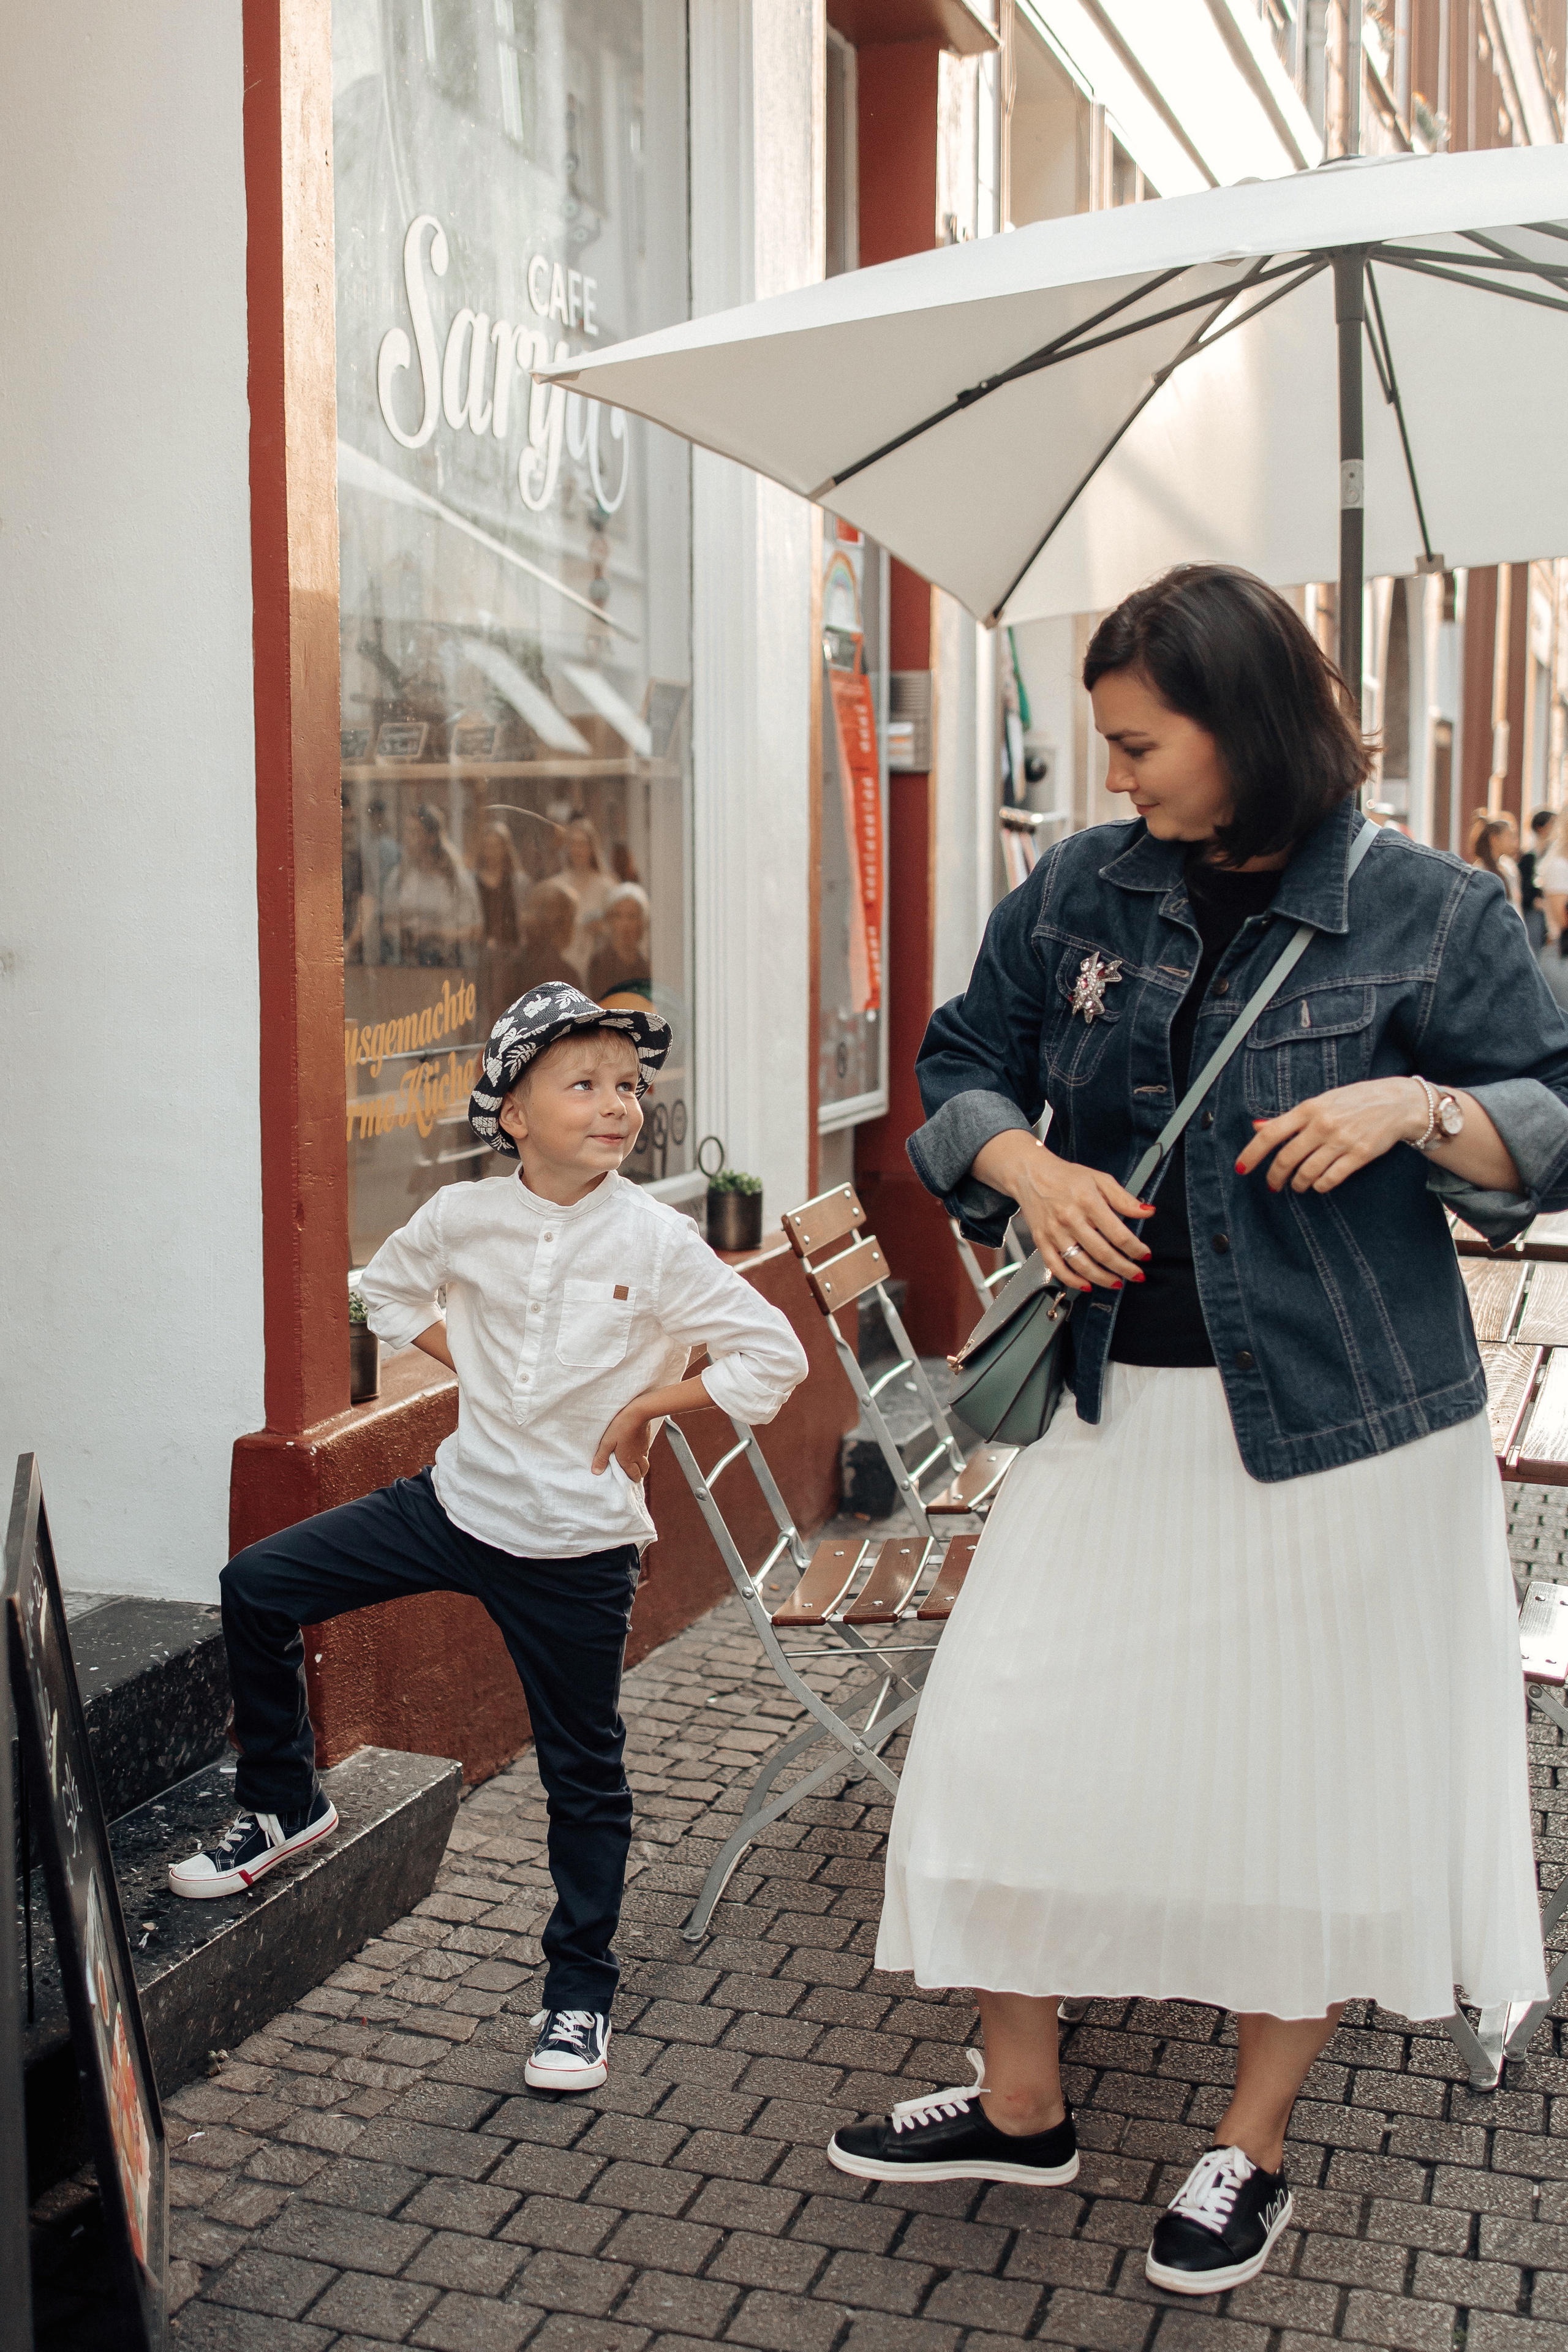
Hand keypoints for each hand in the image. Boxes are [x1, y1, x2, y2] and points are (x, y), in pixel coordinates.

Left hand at [592, 1399, 656, 1480]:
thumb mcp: (606, 1442)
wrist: (638, 1411)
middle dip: (638, 1475)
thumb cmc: (620, 1426)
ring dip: (641, 1465)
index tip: (628, 1483)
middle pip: (643, 1471)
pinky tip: (636, 1449)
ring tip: (634, 1464)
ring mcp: (644, 1447)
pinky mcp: (647, 1438)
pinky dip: (642, 1454)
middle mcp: (638, 1456)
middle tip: (632, 1475)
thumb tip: (596, 1472)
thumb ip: (601, 1458)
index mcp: (628, 1460)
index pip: (634, 1475)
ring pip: (645, 1461)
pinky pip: (646, 1451)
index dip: (632, 1480)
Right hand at [971, 1132, 1152, 1293]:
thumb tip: (1147, 1212)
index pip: (1118, 1234)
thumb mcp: (1100, 1179)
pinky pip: (1056, 1267)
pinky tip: (1086, 1284)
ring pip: (1081, 1264)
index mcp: (1087, 1202)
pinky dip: (1071, 1280)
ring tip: (1117, 1282)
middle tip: (1137, 1274)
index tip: (1144, 1255)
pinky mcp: (1041, 1241)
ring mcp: (1054, 1232)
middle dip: (1124, 1268)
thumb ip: (1124, 1198)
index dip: (1135, 1248)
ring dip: (1102, 1279)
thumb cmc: (1066, 1176)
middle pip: (1102, 1253)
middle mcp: (1070, 1219)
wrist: (1030, 1174)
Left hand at [1236, 1076, 1427, 1193]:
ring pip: (1307, 1173)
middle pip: (1287, 1158)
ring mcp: (1342, 1141)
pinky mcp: (1359, 1155)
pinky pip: (1330, 1179)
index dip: (1252, 1153)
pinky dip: (1320, 1185)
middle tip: (1273, 1185)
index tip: (1242, 1168)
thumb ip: (1290, 1117)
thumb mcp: (1322, 1101)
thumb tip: (1257, 1127)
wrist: (1398, 1103)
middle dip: (1275, 1177)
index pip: (1271, 1133)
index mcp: (1310, 1108)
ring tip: (1297, 1185)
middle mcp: (1323, 1125)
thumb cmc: (1355, 1101)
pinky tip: (1319, 1184)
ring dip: (1297, 1184)